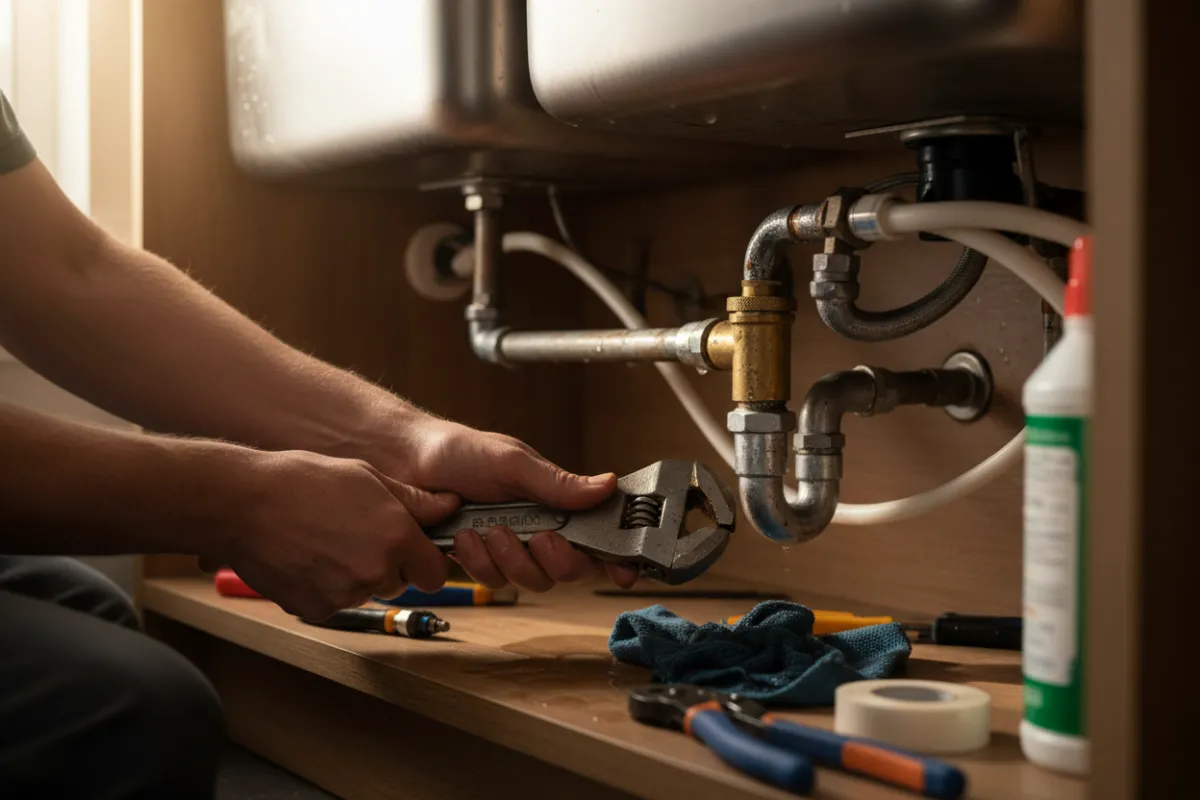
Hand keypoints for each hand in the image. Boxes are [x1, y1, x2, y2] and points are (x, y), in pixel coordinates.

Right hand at [214, 449, 459, 618]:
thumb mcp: (367, 477)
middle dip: (388, 566)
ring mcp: (345, 594)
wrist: (244, 505)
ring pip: (366, 592)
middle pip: (400, 583)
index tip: (412, 550)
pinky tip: (307, 557)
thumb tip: (450, 505)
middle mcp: (376, 571)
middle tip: (357, 536)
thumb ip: (414, 500)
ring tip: (326, 540)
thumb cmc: (304, 482)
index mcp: (397, 537)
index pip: (435, 573)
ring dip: (355, 575)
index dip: (425, 561)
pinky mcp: (317, 609)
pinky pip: (335, 603)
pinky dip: (325, 587)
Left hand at [382, 417, 638, 591]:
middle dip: (554, 558)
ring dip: (509, 557)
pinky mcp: (478, 563)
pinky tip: (464, 537)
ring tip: (487, 528)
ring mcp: (507, 549)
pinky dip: (478, 561)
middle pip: (568, 570)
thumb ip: (558, 482)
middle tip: (539, 537)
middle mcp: (536, 529)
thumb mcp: (511, 461)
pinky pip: (492, 582)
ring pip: (530, 581)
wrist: (403, 463)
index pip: (596, 536)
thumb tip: (608, 485)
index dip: (615, 558)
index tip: (626, 572)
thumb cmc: (456, 451)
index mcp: (554, 503)